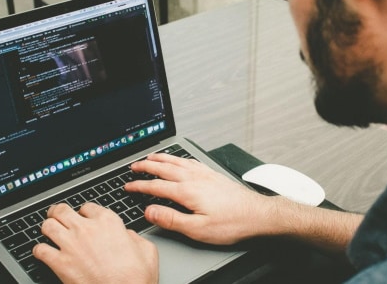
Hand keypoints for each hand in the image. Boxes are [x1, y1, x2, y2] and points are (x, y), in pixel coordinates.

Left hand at [33, 203, 158, 283]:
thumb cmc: (136, 278)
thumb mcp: (146, 250)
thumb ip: (134, 237)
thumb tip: (127, 236)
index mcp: (108, 222)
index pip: (87, 207)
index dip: (84, 213)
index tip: (83, 218)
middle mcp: (87, 229)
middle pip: (62, 210)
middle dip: (58, 213)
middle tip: (57, 216)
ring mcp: (71, 245)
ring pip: (47, 225)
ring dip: (47, 228)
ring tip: (49, 232)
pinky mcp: (60, 263)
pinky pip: (40, 250)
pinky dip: (39, 251)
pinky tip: (43, 253)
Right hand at [125, 153, 268, 244]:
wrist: (258, 214)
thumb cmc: (232, 223)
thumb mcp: (198, 229)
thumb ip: (172, 219)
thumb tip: (150, 211)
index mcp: (188, 191)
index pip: (156, 186)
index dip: (139, 186)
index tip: (128, 186)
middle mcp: (195, 178)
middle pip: (164, 168)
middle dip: (146, 166)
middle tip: (133, 166)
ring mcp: (205, 174)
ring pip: (177, 161)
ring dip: (161, 158)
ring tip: (151, 157)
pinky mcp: (213, 175)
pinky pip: (190, 161)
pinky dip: (179, 158)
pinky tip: (179, 159)